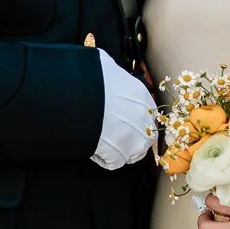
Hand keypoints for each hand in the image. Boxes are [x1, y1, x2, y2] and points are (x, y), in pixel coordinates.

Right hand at [91, 50, 158, 169]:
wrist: (81, 97)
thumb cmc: (91, 78)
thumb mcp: (106, 66)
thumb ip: (112, 74)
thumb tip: (105, 70)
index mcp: (142, 97)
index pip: (148, 113)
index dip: (135, 119)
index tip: (123, 121)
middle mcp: (144, 120)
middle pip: (146, 136)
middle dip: (132, 138)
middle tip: (112, 135)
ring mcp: (134, 139)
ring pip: (133, 152)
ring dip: (121, 150)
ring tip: (103, 143)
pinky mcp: (120, 154)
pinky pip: (114, 163)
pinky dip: (104, 159)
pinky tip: (94, 149)